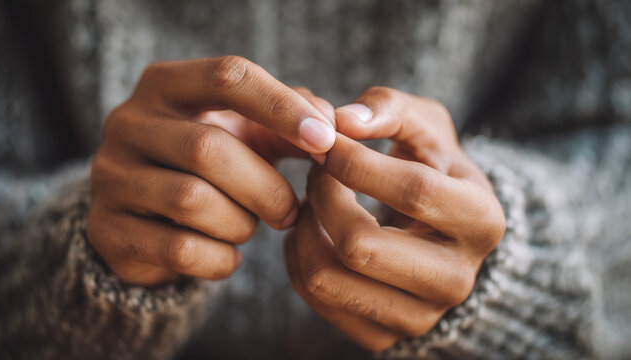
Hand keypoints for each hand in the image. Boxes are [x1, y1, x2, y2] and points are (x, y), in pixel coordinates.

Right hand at [88, 56, 335, 285]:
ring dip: (240, 224)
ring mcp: (110, 176)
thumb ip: (291, 119)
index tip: (324, 141)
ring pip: (191, 201)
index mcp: (165, 84)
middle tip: (290, 211)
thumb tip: (334, 124)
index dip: (281, 107)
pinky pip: (178, 250)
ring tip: (251, 227)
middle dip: (265, 187)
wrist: (147, 212)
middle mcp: (128, 122)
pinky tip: (228, 256)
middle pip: (208, 149)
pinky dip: (219, 260)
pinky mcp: (106, 229)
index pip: (227, 77)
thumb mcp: (248, 130)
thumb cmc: (212, 160)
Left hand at [284, 87, 505, 349]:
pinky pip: (314, 298)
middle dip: (322, 197)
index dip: (355, 161)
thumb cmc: (431, 169)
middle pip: (359, 245)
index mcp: (482, 221)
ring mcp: (420, 316)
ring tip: (311, 200)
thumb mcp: (425, 126)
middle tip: (317, 171)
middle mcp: (457, 280)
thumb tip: (342, 120)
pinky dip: (298, 256)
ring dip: (302, 227)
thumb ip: (389, 108)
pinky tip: (311, 230)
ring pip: (326, 277)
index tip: (326, 140)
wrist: (442, 234)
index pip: (412, 192)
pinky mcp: (384, 335)